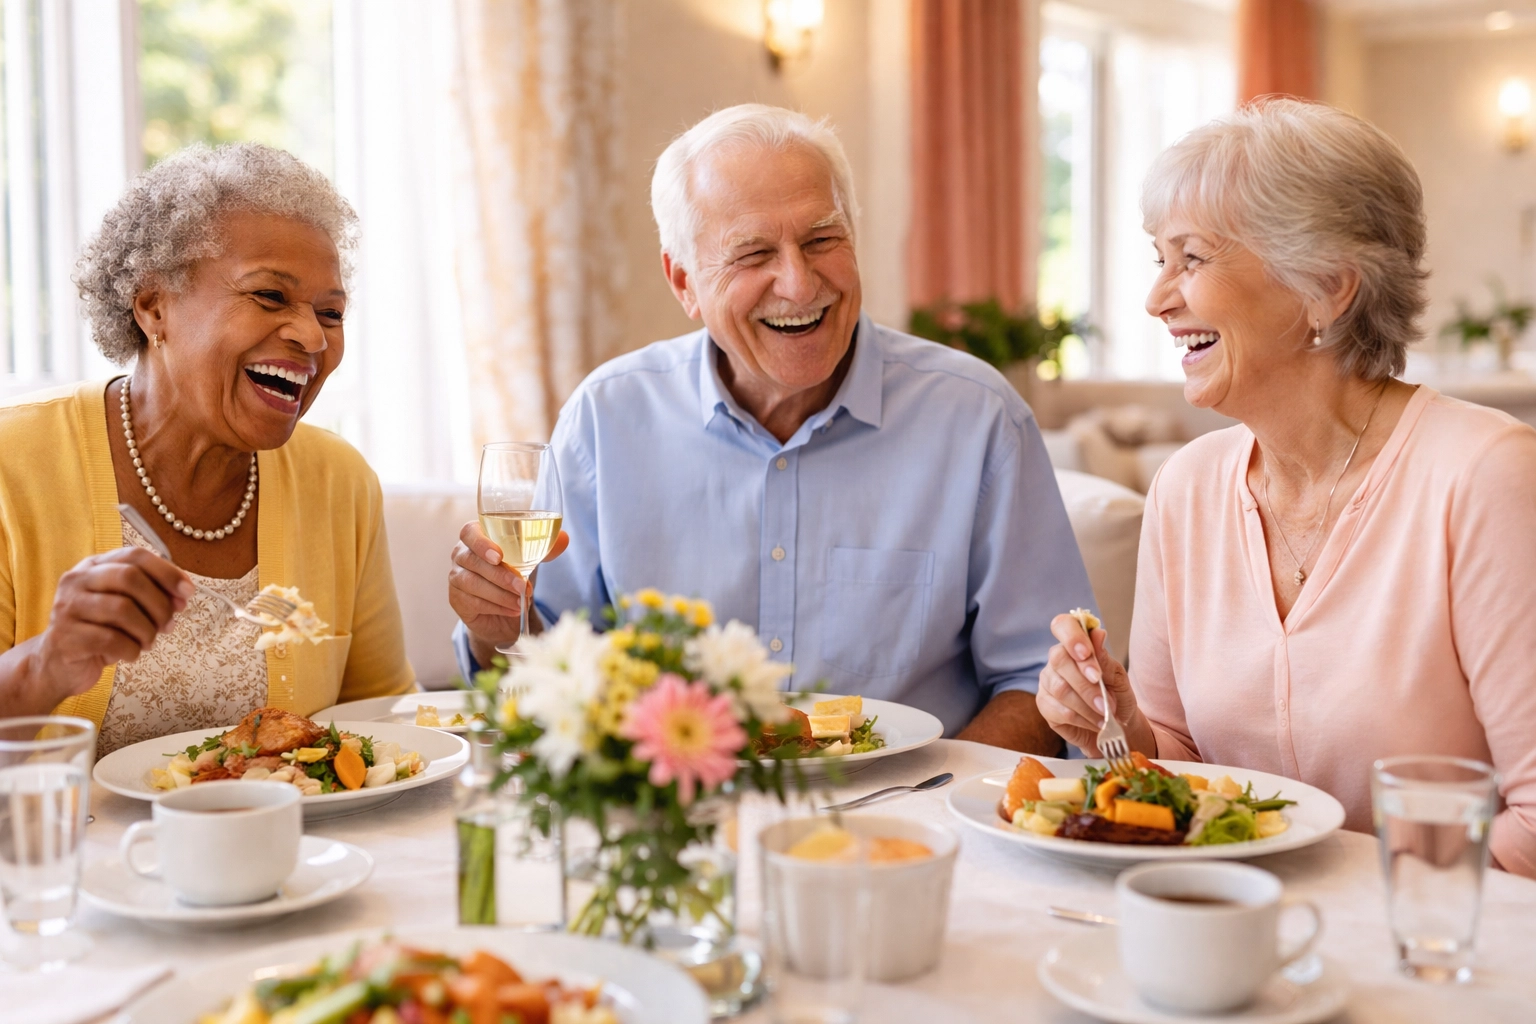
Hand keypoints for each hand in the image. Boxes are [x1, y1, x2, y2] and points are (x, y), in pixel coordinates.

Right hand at [32, 547, 191, 701]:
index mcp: (94, 565)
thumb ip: (154, 594)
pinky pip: (110, 639)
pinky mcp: (65, 636)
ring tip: (148, 642)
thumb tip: (184, 593)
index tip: (188, 592)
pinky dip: (131, 650)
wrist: (60, 665)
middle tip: (168, 624)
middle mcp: (77, 580)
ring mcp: (67, 606)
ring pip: (122, 609)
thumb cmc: (101, 630)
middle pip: (130, 578)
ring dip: (147, 630)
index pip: (135, 555)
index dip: (167, 572)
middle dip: (159, 604)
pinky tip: (131, 654)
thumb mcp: (127, 606)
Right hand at [448, 521, 569, 661]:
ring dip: (500, 594)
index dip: (481, 543)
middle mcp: (460, 555)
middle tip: (521, 587)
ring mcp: (455, 577)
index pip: (469, 532)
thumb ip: (545, 548)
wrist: (504, 610)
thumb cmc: (513, 574)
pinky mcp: (456, 599)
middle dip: (500, 576)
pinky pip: (473, 602)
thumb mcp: (530, 560)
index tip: (499, 556)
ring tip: (520, 602)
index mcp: (476, 537)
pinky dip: (496, 607)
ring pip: (472, 583)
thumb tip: (564, 538)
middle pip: (473, 561)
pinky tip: (511, 610)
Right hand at [1036, 613, 1152, 755]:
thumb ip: (1105, 659)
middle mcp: (1057, 659)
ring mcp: (1047, 681)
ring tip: (1106, 716)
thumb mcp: (1118, 677)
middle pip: (1059, 659)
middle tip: (1104, 701)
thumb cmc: (1116, 696)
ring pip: (1060, 689)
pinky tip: (1095, 723)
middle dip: (1084, 682)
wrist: (1116, 725)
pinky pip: (1058, 710)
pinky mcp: (1044, 704)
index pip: (1063, 625)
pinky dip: (1082, 719)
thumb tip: (1098, 633)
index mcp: (1076, 644)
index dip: (1071, 636)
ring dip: (1087, 705)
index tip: (1086, 653)